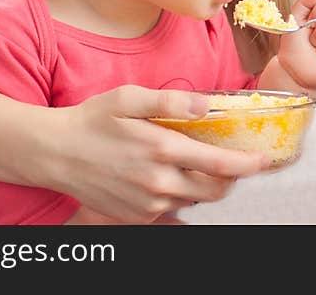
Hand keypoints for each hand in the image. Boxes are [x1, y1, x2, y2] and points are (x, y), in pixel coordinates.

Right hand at [43, 85, 269, 223]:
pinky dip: (177, 194)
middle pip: (214, 190)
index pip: (220, 165)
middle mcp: (159, 183)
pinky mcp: (137, 217)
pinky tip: (163, 174)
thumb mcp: (129, 98)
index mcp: (161, 150)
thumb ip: (171, 102)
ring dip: (202, 185)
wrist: (53, 154)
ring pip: (193, 201)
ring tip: (191, 162)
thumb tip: (206, 105)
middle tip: (230, 159)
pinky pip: (170, 209)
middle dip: (228, 177)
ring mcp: (148, 205)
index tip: (263, 160)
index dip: (247, 164)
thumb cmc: (91, 120)